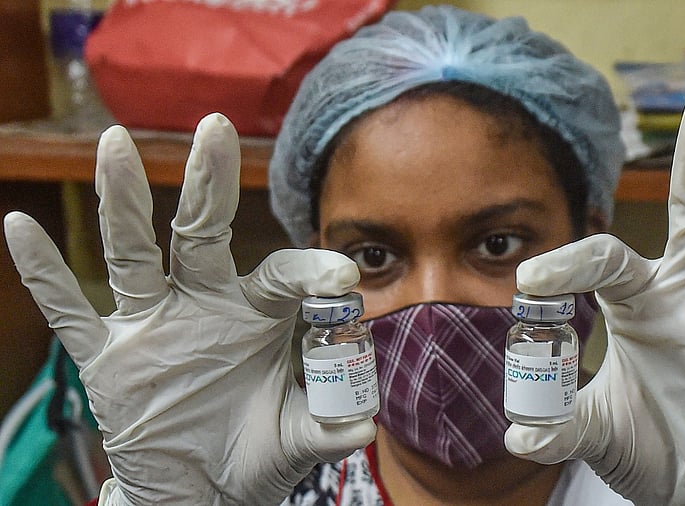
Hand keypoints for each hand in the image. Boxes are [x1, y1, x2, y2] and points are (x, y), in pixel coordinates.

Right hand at [4, 114, 375, 504]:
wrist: (200, 490)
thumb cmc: (254, 453)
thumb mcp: (295, 438)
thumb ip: (326, 424)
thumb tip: (362, 423)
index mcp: (256, 314)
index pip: (282, 274)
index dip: (310, 271)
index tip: (343, 277)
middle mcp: (203, 304)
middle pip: (201, 232)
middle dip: (208, 183)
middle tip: (215, 127)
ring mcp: (152, 325)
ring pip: (134, 255)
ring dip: (121, 202)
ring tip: (115, 143)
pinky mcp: (107, 357)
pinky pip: (70, 312)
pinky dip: (45, 274)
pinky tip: (19, 225)